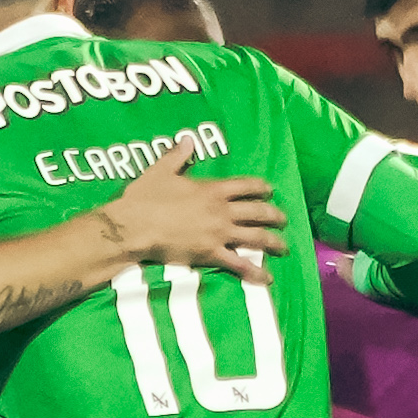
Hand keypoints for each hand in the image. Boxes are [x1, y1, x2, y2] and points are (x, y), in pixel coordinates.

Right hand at [99, 150, 284, 276]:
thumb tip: (188, 139)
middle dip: (275, 216)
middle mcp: (222, 210)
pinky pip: (239, 264)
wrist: (133, 227)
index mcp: (212, 189)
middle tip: (283, 220)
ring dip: (273, 242)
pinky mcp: (211, 254)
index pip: (247, 186)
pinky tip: (268, 278)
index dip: (262, 188)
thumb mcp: (160, 171)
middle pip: (258, 212)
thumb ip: (177, 155)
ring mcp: (219, 233)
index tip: (270, 191)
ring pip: (256, 237)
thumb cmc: (144, 198)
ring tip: (283, 247)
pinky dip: (255, 271)